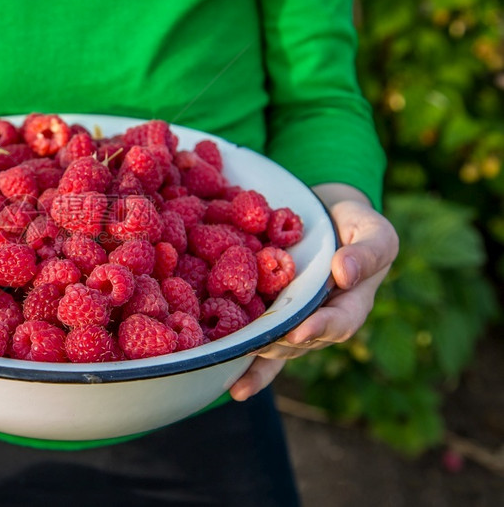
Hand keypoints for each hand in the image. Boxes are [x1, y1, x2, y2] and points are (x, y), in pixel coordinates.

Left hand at [229, 183, 398, 400]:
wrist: (326, 219)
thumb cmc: (355, 225)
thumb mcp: (373, 231)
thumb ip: (366, 251)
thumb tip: (344, 272)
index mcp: (353, 303)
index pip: (341, 322)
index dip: (321, 328)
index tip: (300, 331)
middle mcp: (323, 320)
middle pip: (302, 342)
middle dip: (278, 346)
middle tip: (256, 347)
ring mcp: (295, 323)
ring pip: (278, 348)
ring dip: (257, 359)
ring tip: (234, 368)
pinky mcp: (272, 319)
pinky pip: (262, 345)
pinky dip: (250, 368)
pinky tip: (234, 388)